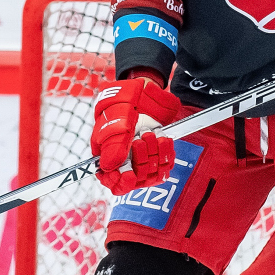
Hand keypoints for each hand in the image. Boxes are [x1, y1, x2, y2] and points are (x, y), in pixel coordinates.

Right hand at [92, 75, 181, 196]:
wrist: (143, 92)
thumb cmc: (122, 104)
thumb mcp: (114, 121)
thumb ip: (112, 145)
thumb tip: (108, 167)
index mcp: (107, 156)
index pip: (112, 181)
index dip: (120, 182)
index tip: (129, 175)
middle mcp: (125, 161)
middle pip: (135, 179)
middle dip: (140, 160)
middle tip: (138, 140)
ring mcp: (142, 157)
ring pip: (152, 173)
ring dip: (153, 153)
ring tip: (149, 133)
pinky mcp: (158, 153)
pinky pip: (166, 164)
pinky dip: (166, 152)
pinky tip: (162, 138)